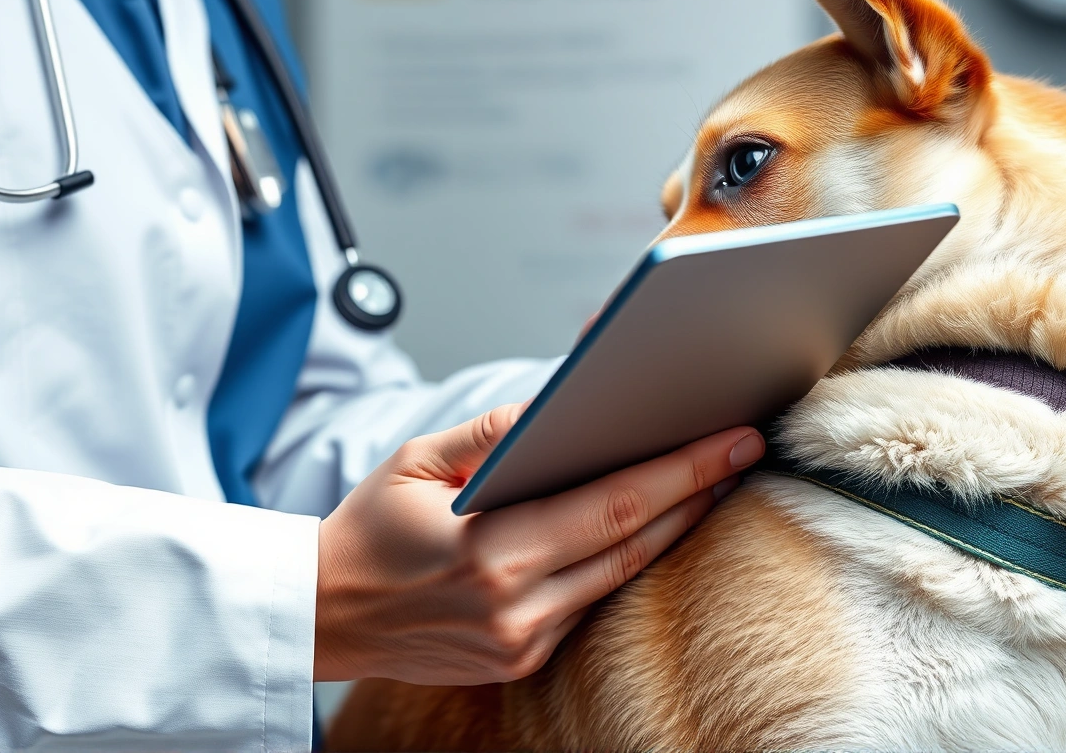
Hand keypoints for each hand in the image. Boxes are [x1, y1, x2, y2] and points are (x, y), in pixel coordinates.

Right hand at [313, 403, 763, 684]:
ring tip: (712, 479)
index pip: (612, 506)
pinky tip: (653, 523)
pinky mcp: (521, 661)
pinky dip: (622, 559)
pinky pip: (589, 603)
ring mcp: (521, 643)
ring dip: (672, 526)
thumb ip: (491, 434)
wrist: (321, 615)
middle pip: (634, 543)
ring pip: (620, 576)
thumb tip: (559, 405)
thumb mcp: (415, 461)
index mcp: (489, 553)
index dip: (681, 471)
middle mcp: (514, 608)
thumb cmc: (365, 531)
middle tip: (744, 448)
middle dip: (697, 491)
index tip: (730, 438)